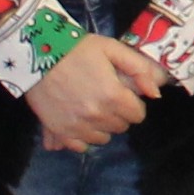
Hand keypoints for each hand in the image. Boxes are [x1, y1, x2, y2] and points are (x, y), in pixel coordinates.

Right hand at [27, 32, 164, 153]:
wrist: (37, 52)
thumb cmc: (77, 48)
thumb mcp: (112, 49)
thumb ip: (139, 69)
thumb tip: (156, 92)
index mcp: (114, 96)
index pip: (138, 114)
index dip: (132, 102)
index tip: (121, 92)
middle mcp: (98, 116)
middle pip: (121, 126)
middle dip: (117, 113)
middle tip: (104, 95)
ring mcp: (78, 126)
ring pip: (103, 138)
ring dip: (101, 125)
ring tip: (90, 106)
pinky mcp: (60, 131)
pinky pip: (80, 146)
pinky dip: (82, 137)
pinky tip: (78, 120)